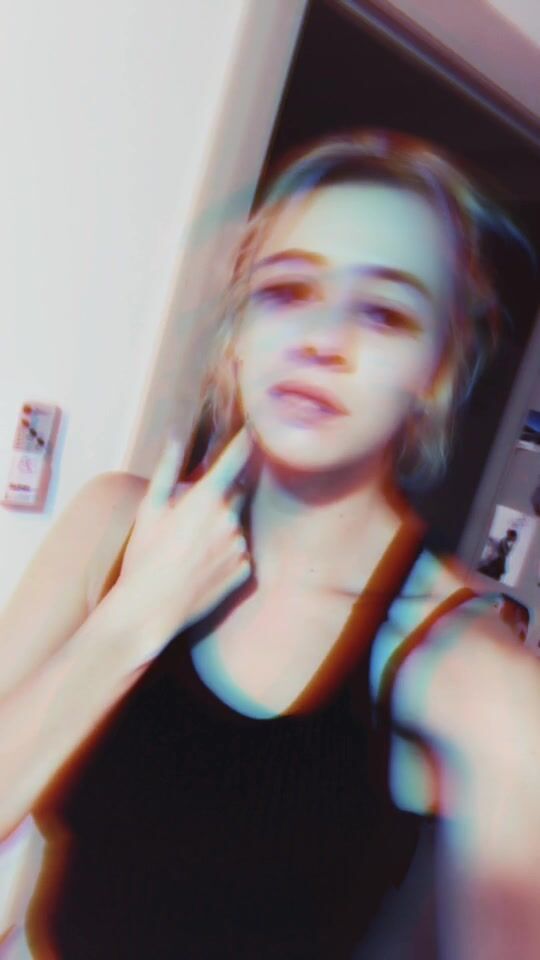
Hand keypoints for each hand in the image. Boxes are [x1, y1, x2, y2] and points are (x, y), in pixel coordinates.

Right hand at [114, 427, 252, 662]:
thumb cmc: (144, 556)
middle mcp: (231, 518)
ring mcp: (240, 546)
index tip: (256, 427)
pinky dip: (225, 555)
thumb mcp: (150, 509)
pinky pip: (239, 554)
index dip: (248, 439)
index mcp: (207, 498)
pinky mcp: (244, 571)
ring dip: (223, 528)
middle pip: (238, 493)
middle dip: (223, 494)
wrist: (151, 609)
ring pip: (236, 526)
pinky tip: (201, 568)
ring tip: (190, 550)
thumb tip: (175, 436)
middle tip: (196, 513)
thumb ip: (167, 470)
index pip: (237, 458)